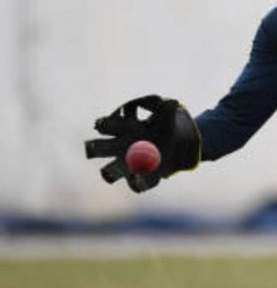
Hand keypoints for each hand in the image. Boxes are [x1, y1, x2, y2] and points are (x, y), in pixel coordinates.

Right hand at [84, 95, 200, 192]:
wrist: (174, 148)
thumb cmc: (163, 128)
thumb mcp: (166, 118)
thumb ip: (167, 111)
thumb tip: (172, 102)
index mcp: (123, 129)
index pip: (107, 126)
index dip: (103, 124)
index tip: (100, 123)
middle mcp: (119, 148)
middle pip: (101, 148)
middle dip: (94, 148)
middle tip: (91, 147)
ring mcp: (127, 165)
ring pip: (111, 170)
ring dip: (109, 171)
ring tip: (106, 172)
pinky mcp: (139, 178)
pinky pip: (136, 184)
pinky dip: (137, 182)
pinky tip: (138, 178)